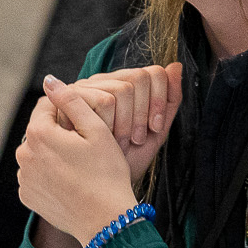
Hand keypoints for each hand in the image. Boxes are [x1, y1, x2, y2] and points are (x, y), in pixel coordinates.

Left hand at [17, 76, 140, 247]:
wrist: (106, 222)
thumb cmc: (106, 174)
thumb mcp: (97, 131)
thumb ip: (71, 101)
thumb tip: (50, 81)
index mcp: (38, 133)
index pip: (47, 107)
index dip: (67, 110)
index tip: (85, 123)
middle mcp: (24, 154)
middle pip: (41, 131)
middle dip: (59, 133)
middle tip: (86, 148)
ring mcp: (24, 177)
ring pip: (39, 154)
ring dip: (53, 154)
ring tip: (80, 167)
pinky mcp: (27, 196)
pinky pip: (37, 176)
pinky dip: (50, 176)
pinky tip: (71, 183)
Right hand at [53, 63, 182, 182]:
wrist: (101, 182)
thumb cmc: (126, 158)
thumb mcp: (154, 133)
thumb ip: (168, 101)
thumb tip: (176, 65)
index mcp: (127, 85)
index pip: (153, 72)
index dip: (160, 99)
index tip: (155, 127)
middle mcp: (107, 81)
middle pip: (139, 77)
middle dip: (143, 113)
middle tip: (135, 138)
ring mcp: (88, 86)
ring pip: (123, 89)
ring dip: (126, 122)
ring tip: (119, 141)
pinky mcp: (71, 97)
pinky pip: (104, 101)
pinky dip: (111, 124)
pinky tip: (104, 138)